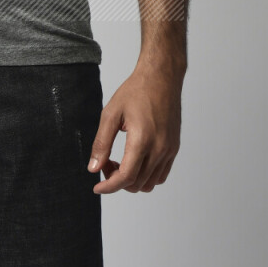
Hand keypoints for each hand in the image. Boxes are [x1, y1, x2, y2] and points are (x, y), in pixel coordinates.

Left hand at [86, 59, 182, 193]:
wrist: (161, 78)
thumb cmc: (136, 91)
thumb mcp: (111, 114)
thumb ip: (101, 143)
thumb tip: (93, 168)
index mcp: (142, 140)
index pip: (126, 177)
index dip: (109, 187)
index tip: (97, 188)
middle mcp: (159, 148)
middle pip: (137, 183)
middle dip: (117, 180)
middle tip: (106, 163)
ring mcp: (169, 150)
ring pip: (150, 183)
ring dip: (132, 180)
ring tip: (119, 161)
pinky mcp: (174, 148)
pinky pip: (161, 174)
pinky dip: (146, 175)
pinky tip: (134, 160)